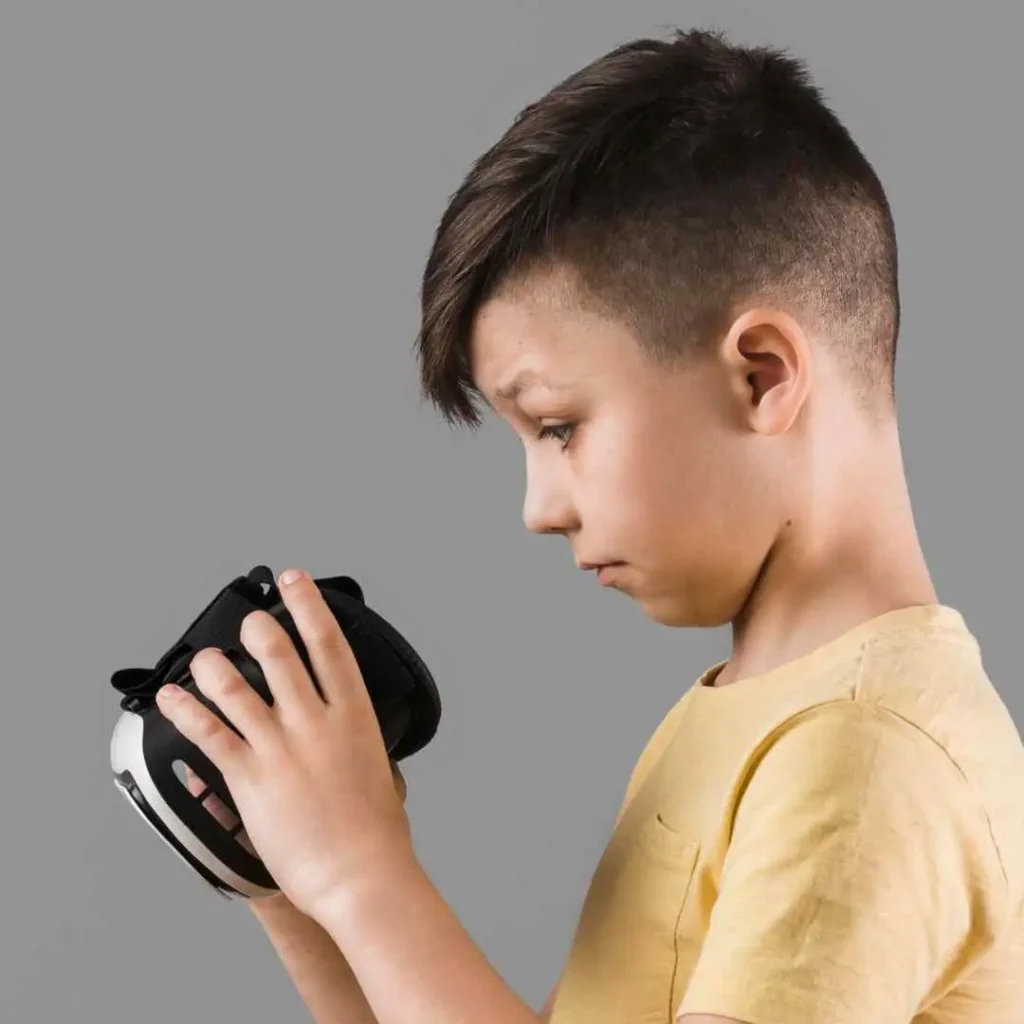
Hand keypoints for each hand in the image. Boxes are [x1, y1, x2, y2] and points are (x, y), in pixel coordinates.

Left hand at [156, 568, 416, 920]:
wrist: (360, 874)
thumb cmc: (376, 833)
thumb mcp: (381, 770)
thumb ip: (358, 744)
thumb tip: (351, 737)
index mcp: (352, 715)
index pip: (328, 644)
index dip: (308, 605)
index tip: (294, 580)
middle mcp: (314, 722)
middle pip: (279, 653)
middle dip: (258, 627)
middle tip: (249, 619)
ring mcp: (280, 747)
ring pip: (236, 686)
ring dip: (213, 665)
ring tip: (204, 657)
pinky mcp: (249, 777)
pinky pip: (208, 733)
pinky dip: (185, 711)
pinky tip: (171, 699)